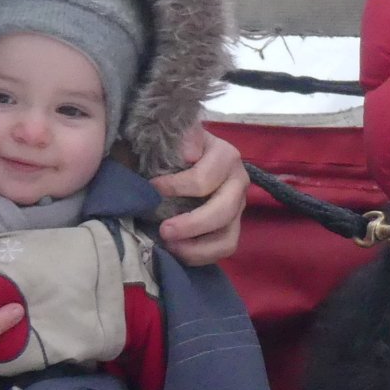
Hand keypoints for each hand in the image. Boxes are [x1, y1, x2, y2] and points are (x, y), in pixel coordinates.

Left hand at [152, 125, 245, 265]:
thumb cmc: (177, 146)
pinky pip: (224, 249)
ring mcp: (238, 208)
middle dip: (191, 225)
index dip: (174, 187)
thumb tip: (189, 153)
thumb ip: (184, 136)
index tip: (151, 189)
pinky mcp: (232, 227)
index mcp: (226, 156)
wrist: (183, 155)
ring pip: (228, 238)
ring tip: (170, 246)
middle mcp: (238, 182)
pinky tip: (178, 251)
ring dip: (197, 248)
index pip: (203, 179)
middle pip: (222, 212)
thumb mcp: (177, 134)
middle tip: (163, 231)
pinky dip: (200, 255)